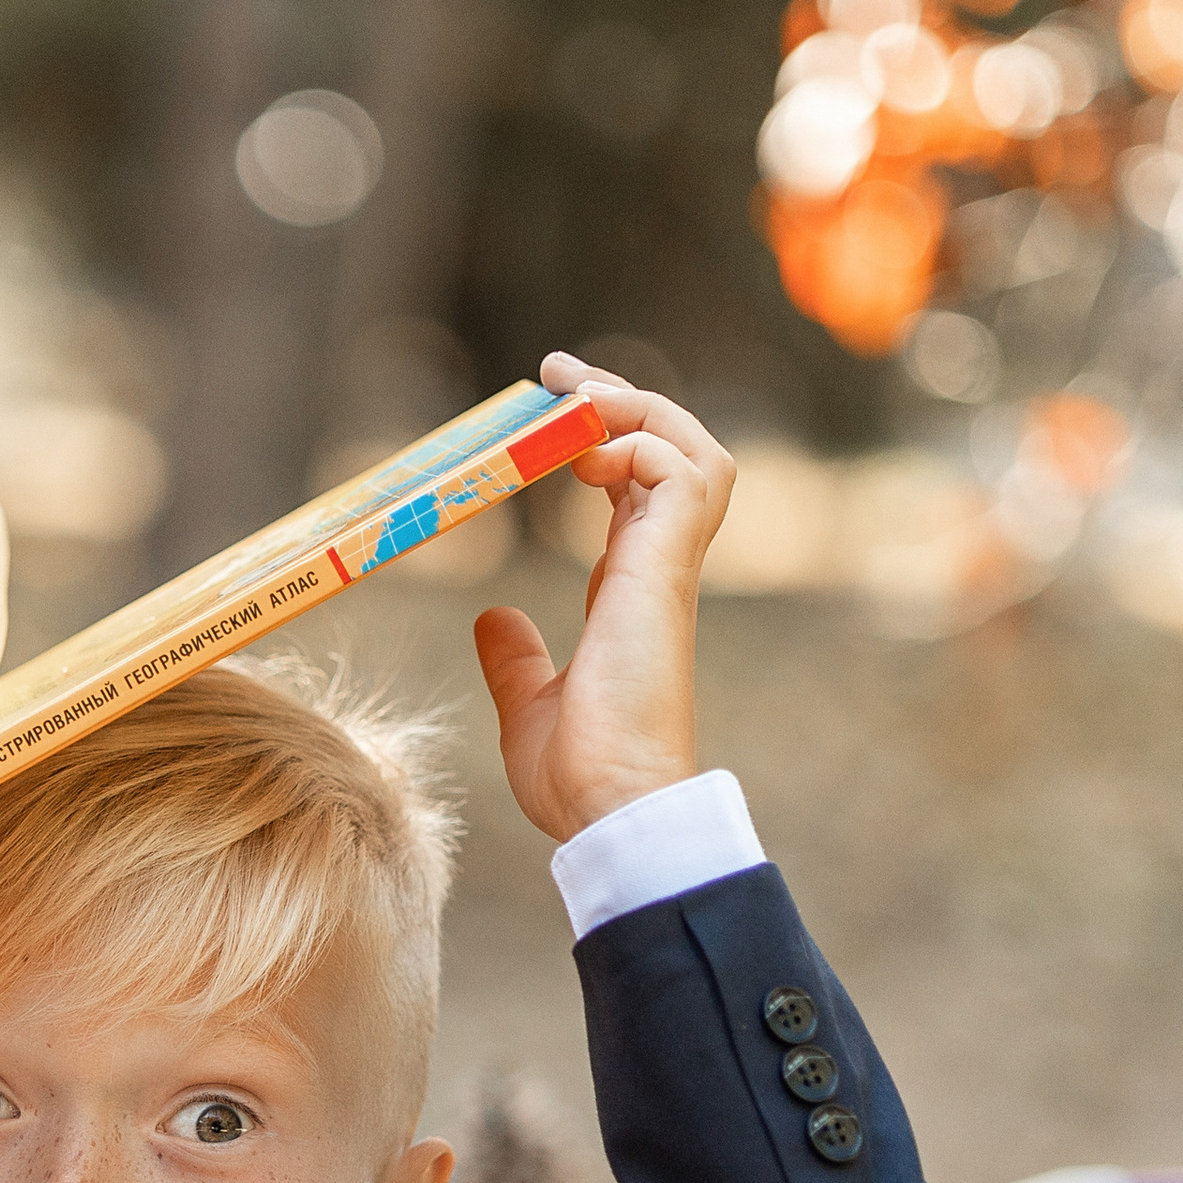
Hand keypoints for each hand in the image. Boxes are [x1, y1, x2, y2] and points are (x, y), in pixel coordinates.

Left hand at [474, 351, 736, 844]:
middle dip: (622, 398)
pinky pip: (677, 472)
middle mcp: (658, 572)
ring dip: (634, 408)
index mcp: (631, 594)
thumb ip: (515, 658)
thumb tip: (492, 620)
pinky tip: (581, 453)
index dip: (599, 441)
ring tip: (571, 396)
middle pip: (672, 450)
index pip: (635, 489)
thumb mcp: (528, 705)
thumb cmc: (579, 774)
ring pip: (690, 448)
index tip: (548, 414)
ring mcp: (669, 570)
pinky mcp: (666, 574)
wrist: (610, 809)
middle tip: (555, 373)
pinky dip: (635, 443)